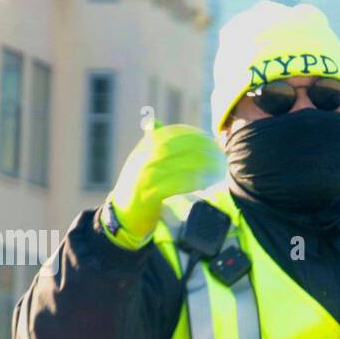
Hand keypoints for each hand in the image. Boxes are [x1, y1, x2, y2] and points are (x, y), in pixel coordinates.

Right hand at [106, 123, 225, 248]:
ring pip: (174, 166)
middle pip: (173, 148)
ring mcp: (143, 178)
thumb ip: (150, 144)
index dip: (189, 135)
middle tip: (216, 150)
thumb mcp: (141, 162)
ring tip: (215, 166)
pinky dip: (188, 182)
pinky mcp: (147, 196)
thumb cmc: (137, 188)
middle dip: (197, 147)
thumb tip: (156, 121)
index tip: (208, 137)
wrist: (123, 216)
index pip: (168, 136)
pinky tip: (202, 183)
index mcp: (142, 151)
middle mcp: (142, 161)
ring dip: (197, 164)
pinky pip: (171, 186)